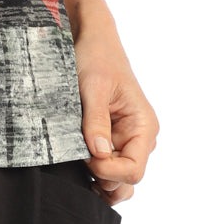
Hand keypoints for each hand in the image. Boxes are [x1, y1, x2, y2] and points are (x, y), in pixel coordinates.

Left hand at [74, 25, 158, 204]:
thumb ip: (96, 121)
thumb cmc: (97, 58)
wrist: (93, 41)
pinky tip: (79, 165)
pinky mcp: (113, 139)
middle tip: (79, 161)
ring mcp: (127, 140)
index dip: (108, 173)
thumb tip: (99, 154)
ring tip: (78, 167)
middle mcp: (140, 138)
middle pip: (127, 181)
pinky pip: (108, 167)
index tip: (85, 157)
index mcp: (143, 126)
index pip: (133, 170)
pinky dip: (95, 173)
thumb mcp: (93, 87)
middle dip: (103, 179)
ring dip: (100, 181)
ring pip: (119, 180)